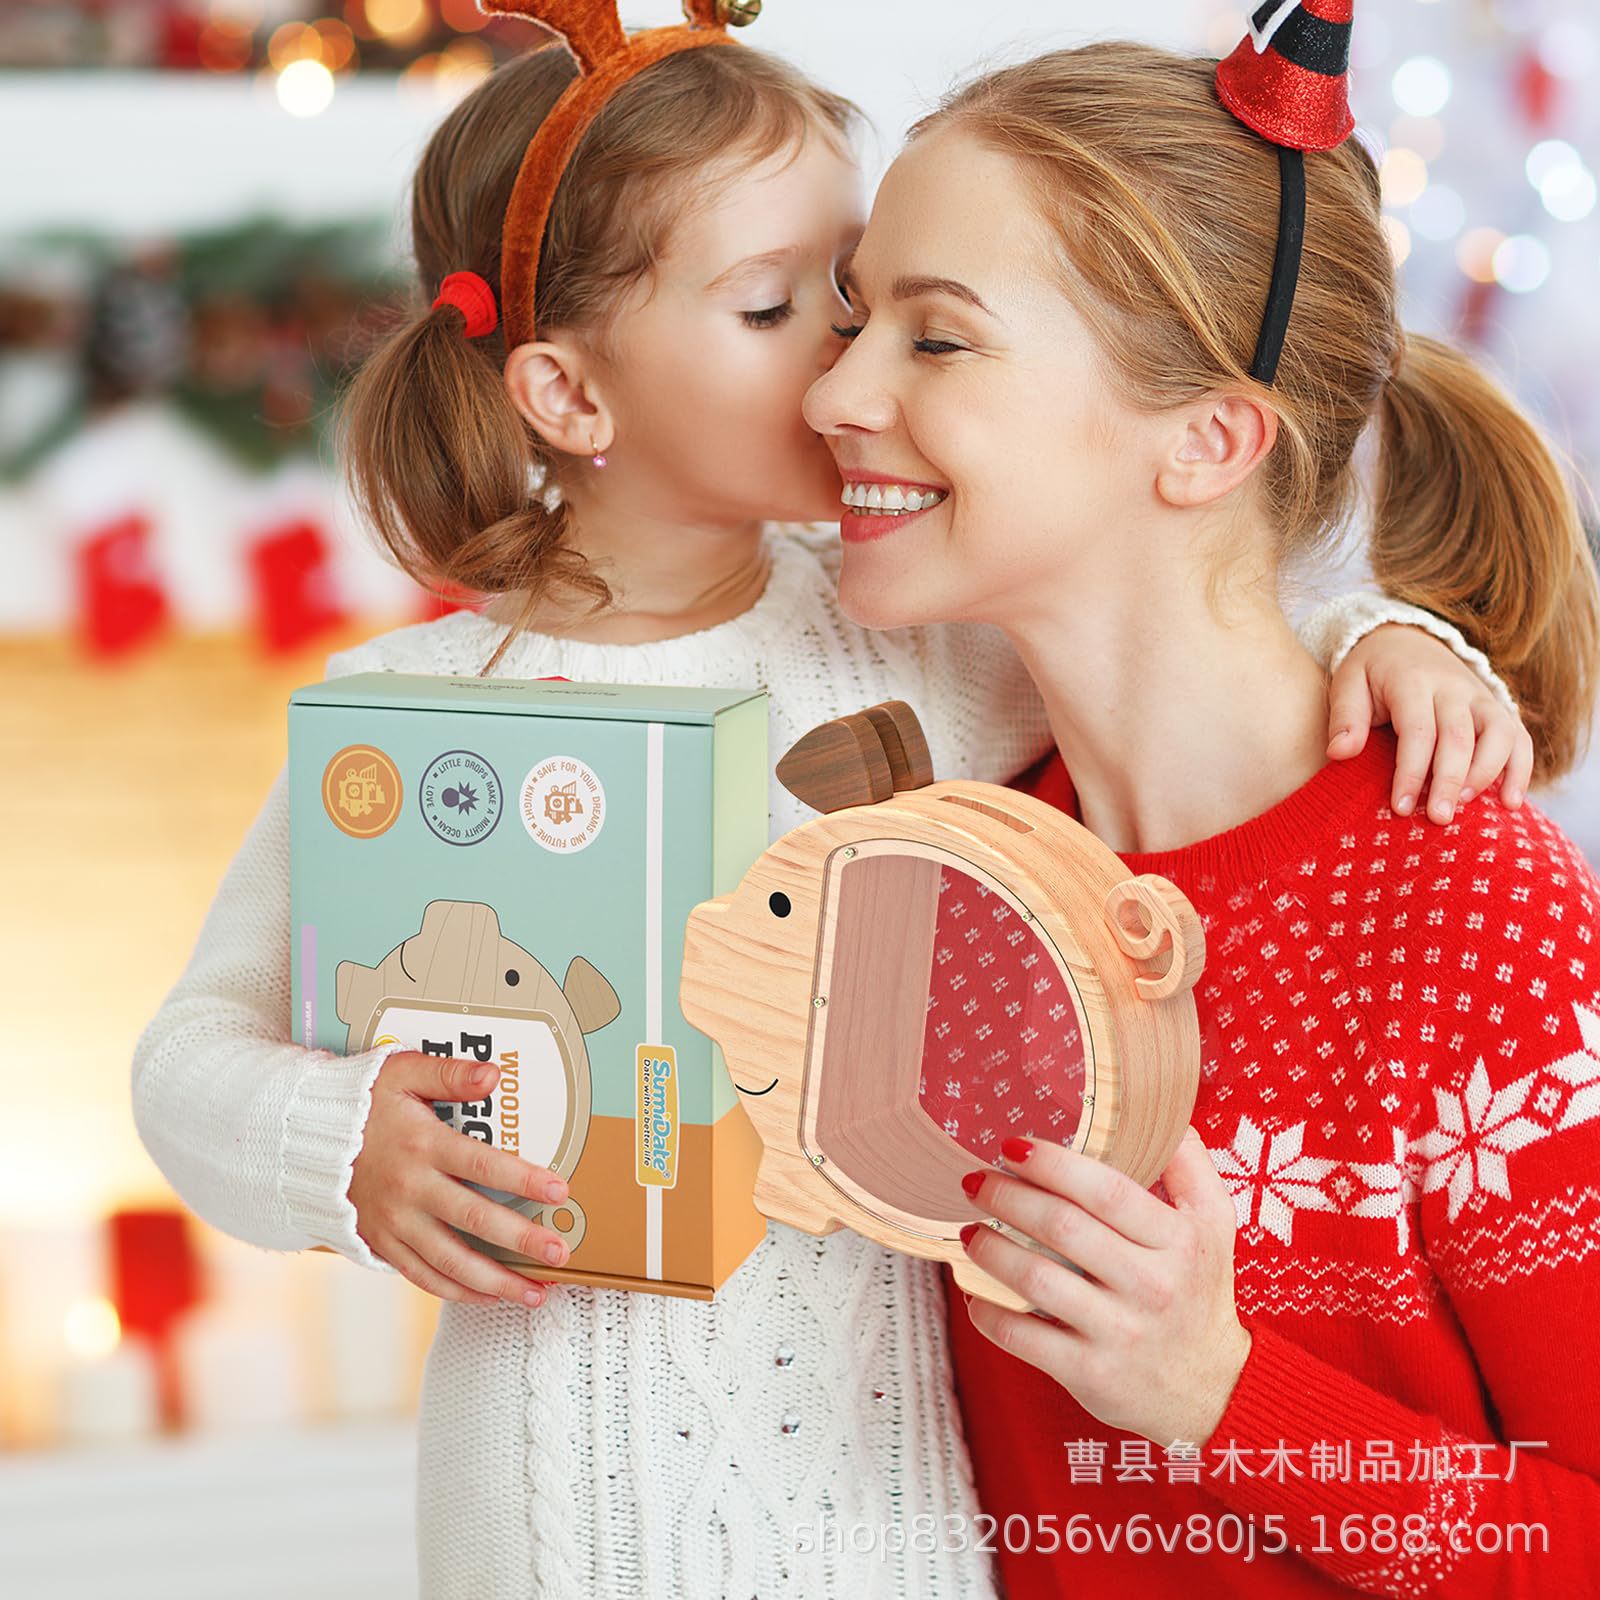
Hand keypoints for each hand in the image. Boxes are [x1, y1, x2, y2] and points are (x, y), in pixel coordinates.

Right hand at [349, 1050, 572, 1308]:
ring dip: (495, 1282)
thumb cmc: (360, 1101)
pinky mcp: (381, 1244)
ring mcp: (394, 1223)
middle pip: (473, 1221)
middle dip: (521, 1240)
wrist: (302, 1140)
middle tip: (560, 1254)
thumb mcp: (401, 1072)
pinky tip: (490, 1297)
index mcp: (422, 1146)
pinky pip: (422, 1276)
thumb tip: (493, 1074)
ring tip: (536, 1295)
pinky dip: (457, 1292)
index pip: (481, 1166)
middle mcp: (409, 1190)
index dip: (522, 1180)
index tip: (559, 1191)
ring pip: (450, 1262)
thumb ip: (449, 1074)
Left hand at [958, 1127, 1250, 1448]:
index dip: (1052, 1163)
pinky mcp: (1092, 1374)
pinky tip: (973, 1293)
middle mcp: (1151, 1285)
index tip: (1012, 1145)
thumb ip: (1189, 1165)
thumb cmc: (1199, 1291)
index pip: (1106, 1190)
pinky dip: (988, 1314)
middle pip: (1062, 1229)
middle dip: (1007, 1196)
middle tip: (975, 1180)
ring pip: (1036, 1280)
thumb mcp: (1214, 1225)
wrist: (1215, 1389)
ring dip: (990, 1249)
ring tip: (970, 1230)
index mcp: (1178, 1241)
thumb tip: (1163, 1109)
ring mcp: (1120, 1332)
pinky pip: (1024, 1339)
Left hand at [1325, 622, 1532, 822]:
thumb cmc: (1371, 673)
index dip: (1411, 771)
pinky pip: (1519, 737)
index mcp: (1412, 681)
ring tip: (1464, 806)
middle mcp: (1453, 687)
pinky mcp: (1497, 708)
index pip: (1417, 730)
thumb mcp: (1348, 684)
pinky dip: (1520, 770)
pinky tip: (1510, 803)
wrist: (1405, 640)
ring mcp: (1480, 697)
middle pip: (1459, 737)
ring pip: (1498, 735)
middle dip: (1449, 781)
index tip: (1400, 807)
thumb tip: (1338, 753)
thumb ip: (1345, 718)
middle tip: (1438, 818)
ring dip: (1486, 774)